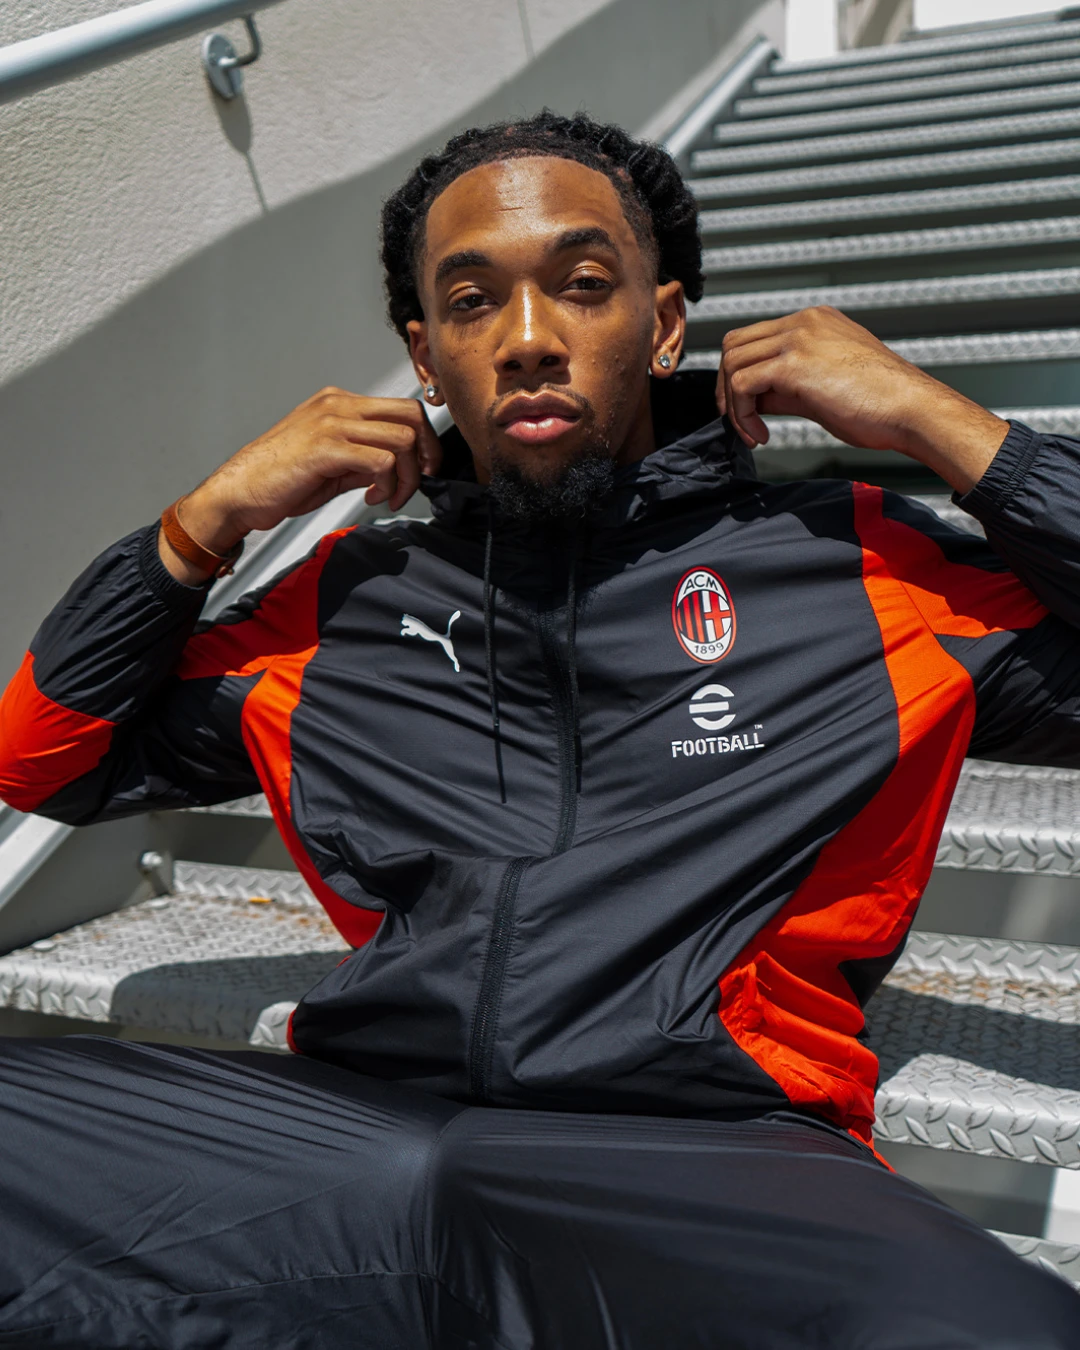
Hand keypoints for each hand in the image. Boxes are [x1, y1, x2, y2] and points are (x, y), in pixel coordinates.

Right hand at [159, 388, 441, 582]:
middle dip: (427, 454)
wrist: (238, 493)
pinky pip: (381, 461)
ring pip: (402, 439)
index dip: (424, 441)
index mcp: (339, 403)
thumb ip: (364, 459)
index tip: (421, 471)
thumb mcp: (330, 464)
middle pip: (411, 415)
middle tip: (419, 483)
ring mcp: (331, 423)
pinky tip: (370, 498)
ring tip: (388, 497)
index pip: (403, 409)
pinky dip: (387, 485)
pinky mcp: (326, 448)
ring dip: (407, 476)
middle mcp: (338, 405)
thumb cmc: (277, 481)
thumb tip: (396, 470)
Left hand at [715, 306, 1008, 493]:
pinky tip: (761, 436)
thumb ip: (788, 386)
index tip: (749, 411)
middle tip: (741, 422)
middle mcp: (804, 322)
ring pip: (732, 364)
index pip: (754, 339)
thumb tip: (756, 400)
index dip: (742, 376)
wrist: (912, 410)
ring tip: (753, 434)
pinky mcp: (794, 364)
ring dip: (733, 405)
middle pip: (735, 346)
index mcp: (814, 322)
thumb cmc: (881, 405)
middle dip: (727, 388)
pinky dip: (742, 415)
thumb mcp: (825, 386)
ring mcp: (798, 338)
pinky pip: (742, 385)